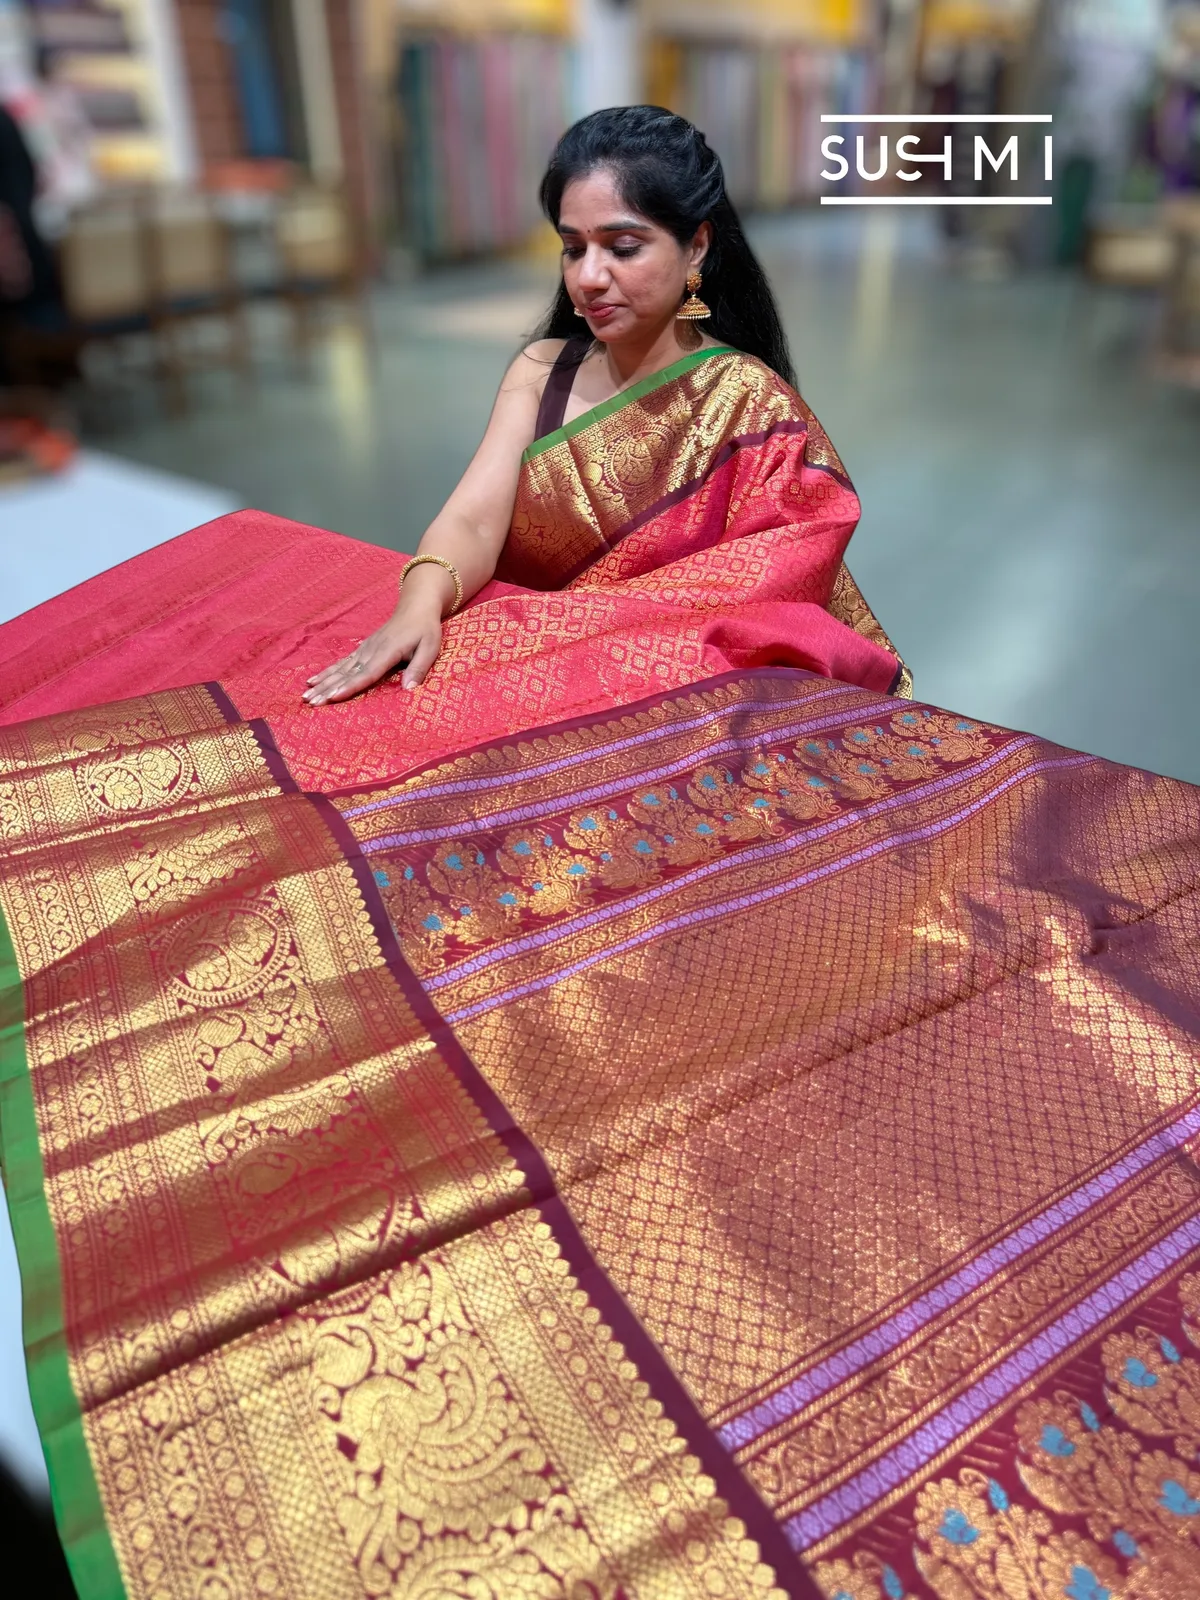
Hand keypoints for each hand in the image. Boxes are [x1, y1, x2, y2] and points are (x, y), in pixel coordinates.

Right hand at [303, 609, 442, 704]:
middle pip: (347, 673)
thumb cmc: (425, 630)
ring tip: (306, 695)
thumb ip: (418, 668)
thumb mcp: (430, 648)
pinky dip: (326, 672)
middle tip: (311, 702)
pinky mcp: (362, 649)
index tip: (333, 696)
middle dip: (327, 688)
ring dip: (322, 683)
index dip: (350, 686)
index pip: (367, 673)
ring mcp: (364, 649)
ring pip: (340, 669)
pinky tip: (313, 681)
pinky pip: (341, 663)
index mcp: (387, 652)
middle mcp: (371, 650)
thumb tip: (409, 689)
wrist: (415, 608)